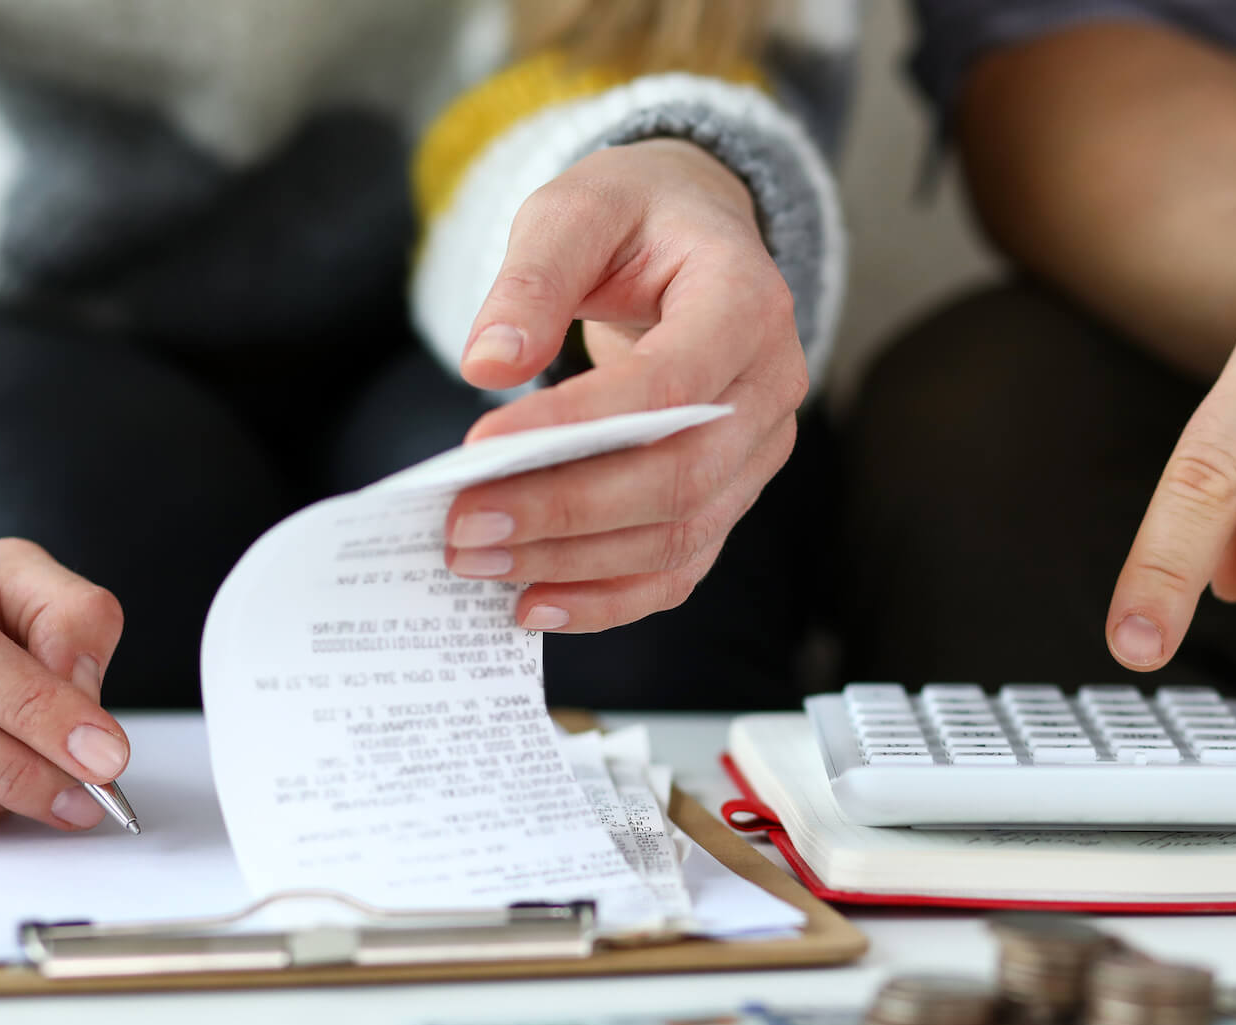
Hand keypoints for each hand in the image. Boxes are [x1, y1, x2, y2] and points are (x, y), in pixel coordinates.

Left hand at [441, 139, 805, 631]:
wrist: (694, 235)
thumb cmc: (636, 219)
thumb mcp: (577, 209)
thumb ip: (532, 279)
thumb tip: (487, 364)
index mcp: (748, 302)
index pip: (670, 385)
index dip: (580, 427)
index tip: (481, 447)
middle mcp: (771, 386)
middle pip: (679, 478)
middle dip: (564, 513)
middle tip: (464, 527)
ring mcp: (758, 450)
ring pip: (679, 536)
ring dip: (573, 564)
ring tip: (478, 562)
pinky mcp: (730, 493)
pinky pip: (679, 567)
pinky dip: (608, 598)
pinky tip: (534, 604)